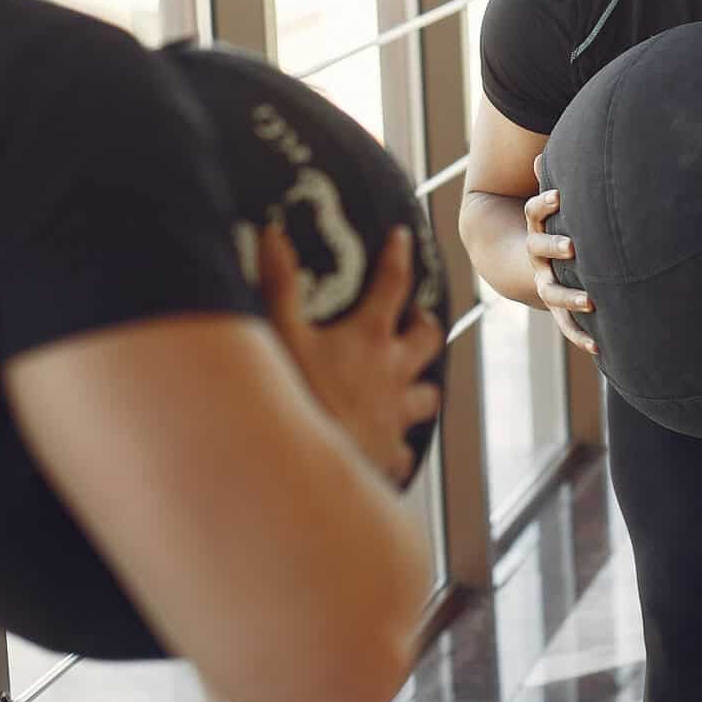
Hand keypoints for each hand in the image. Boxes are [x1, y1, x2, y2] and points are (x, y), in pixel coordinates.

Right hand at [258, 223, 442, 484]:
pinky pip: (404, 450)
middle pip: (429, 340)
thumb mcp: (280, 333)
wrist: (301, 468)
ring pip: (429, 396)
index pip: (392, 284)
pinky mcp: (390, 455)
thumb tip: (273, 234)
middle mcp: (393, 373)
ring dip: (421, 387)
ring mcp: (396, 417)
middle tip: (416, 319)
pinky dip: (397, 445)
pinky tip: (384, 446)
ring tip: (408, 383)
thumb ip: (279, 284)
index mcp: (369, 338)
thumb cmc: (296, 396)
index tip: (402, 238)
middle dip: (425, 326)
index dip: (398, 257)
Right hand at [527, 153, 596, 354]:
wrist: (521, 264)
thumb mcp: (548, 202)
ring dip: (569, 296)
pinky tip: (599, 347)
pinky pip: (565, 322)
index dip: (543, 204)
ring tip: (590, 301)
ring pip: (552, 290)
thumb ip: (550, 181)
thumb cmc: (550, 225)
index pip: (532, 214)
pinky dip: (580, 334)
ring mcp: (544, 282)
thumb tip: (544, 151)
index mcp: (534, 229)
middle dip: (554, 247)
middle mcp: (536, 257)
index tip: (559, 196)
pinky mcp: (556, 303)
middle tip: (573, 246)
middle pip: (539, 249)